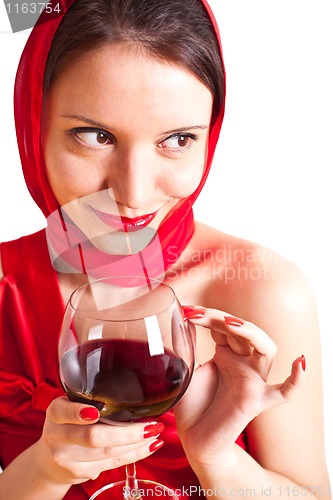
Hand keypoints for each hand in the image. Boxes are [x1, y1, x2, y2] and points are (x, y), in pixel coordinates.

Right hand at [34, 397, 163, 484]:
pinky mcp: (80, 473)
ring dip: (136, 443)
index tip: (95, 412)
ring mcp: (68, 459)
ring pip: (107, 452)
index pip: (63, 411)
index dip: (78, 413)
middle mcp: (57, 436)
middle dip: (126, 432)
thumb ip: (86, 398)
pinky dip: (135, 454)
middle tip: (150, 424)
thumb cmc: (67, 424)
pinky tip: (150, 445)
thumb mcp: (68, 406)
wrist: (50, 461)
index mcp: (55, 413)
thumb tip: (129, 386)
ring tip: (156, 431)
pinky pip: (113, 463)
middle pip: (92, 436)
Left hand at [174, 306, 304, 466]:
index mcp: (226, 353)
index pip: (223, 325)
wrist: (193, 439)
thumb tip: (183, 318)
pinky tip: (300, 362)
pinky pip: (283, 392)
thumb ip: (188, 346)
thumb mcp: (186, 369)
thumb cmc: (191, 404)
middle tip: (196, 314)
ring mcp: (252, 380)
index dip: (207, 315)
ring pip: (266, 350)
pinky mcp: (256, 401)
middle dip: (220, 318)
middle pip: (241, 331)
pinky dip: (296, 380)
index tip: (186, 310)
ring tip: (230, 323)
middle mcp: (242, 363)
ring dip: (250, 332)